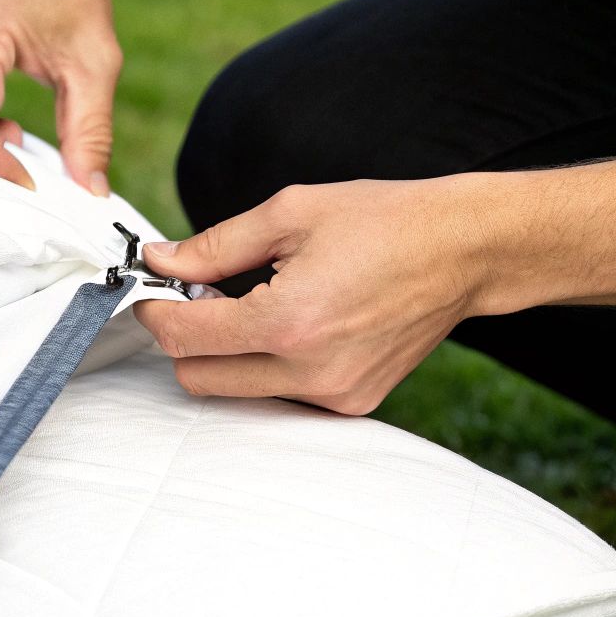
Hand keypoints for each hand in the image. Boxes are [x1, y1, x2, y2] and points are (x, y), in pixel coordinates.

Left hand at [131, 179, 487, 414]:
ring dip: (227, 355)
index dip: (155, 311)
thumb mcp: (290, 213)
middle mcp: (310, 371)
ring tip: (255, 304)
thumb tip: (161, 261)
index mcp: (288, 321)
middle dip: (186, 337)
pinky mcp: (355, 402)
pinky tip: (295, 324)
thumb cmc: (383, 221)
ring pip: (239, 392)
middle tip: (203, 293)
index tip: (153, 289)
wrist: (463, 250)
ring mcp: (335, 395)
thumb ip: (215, 245)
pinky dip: (270, 366)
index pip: (186, 337)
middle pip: (200, 379)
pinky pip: (284, 395)